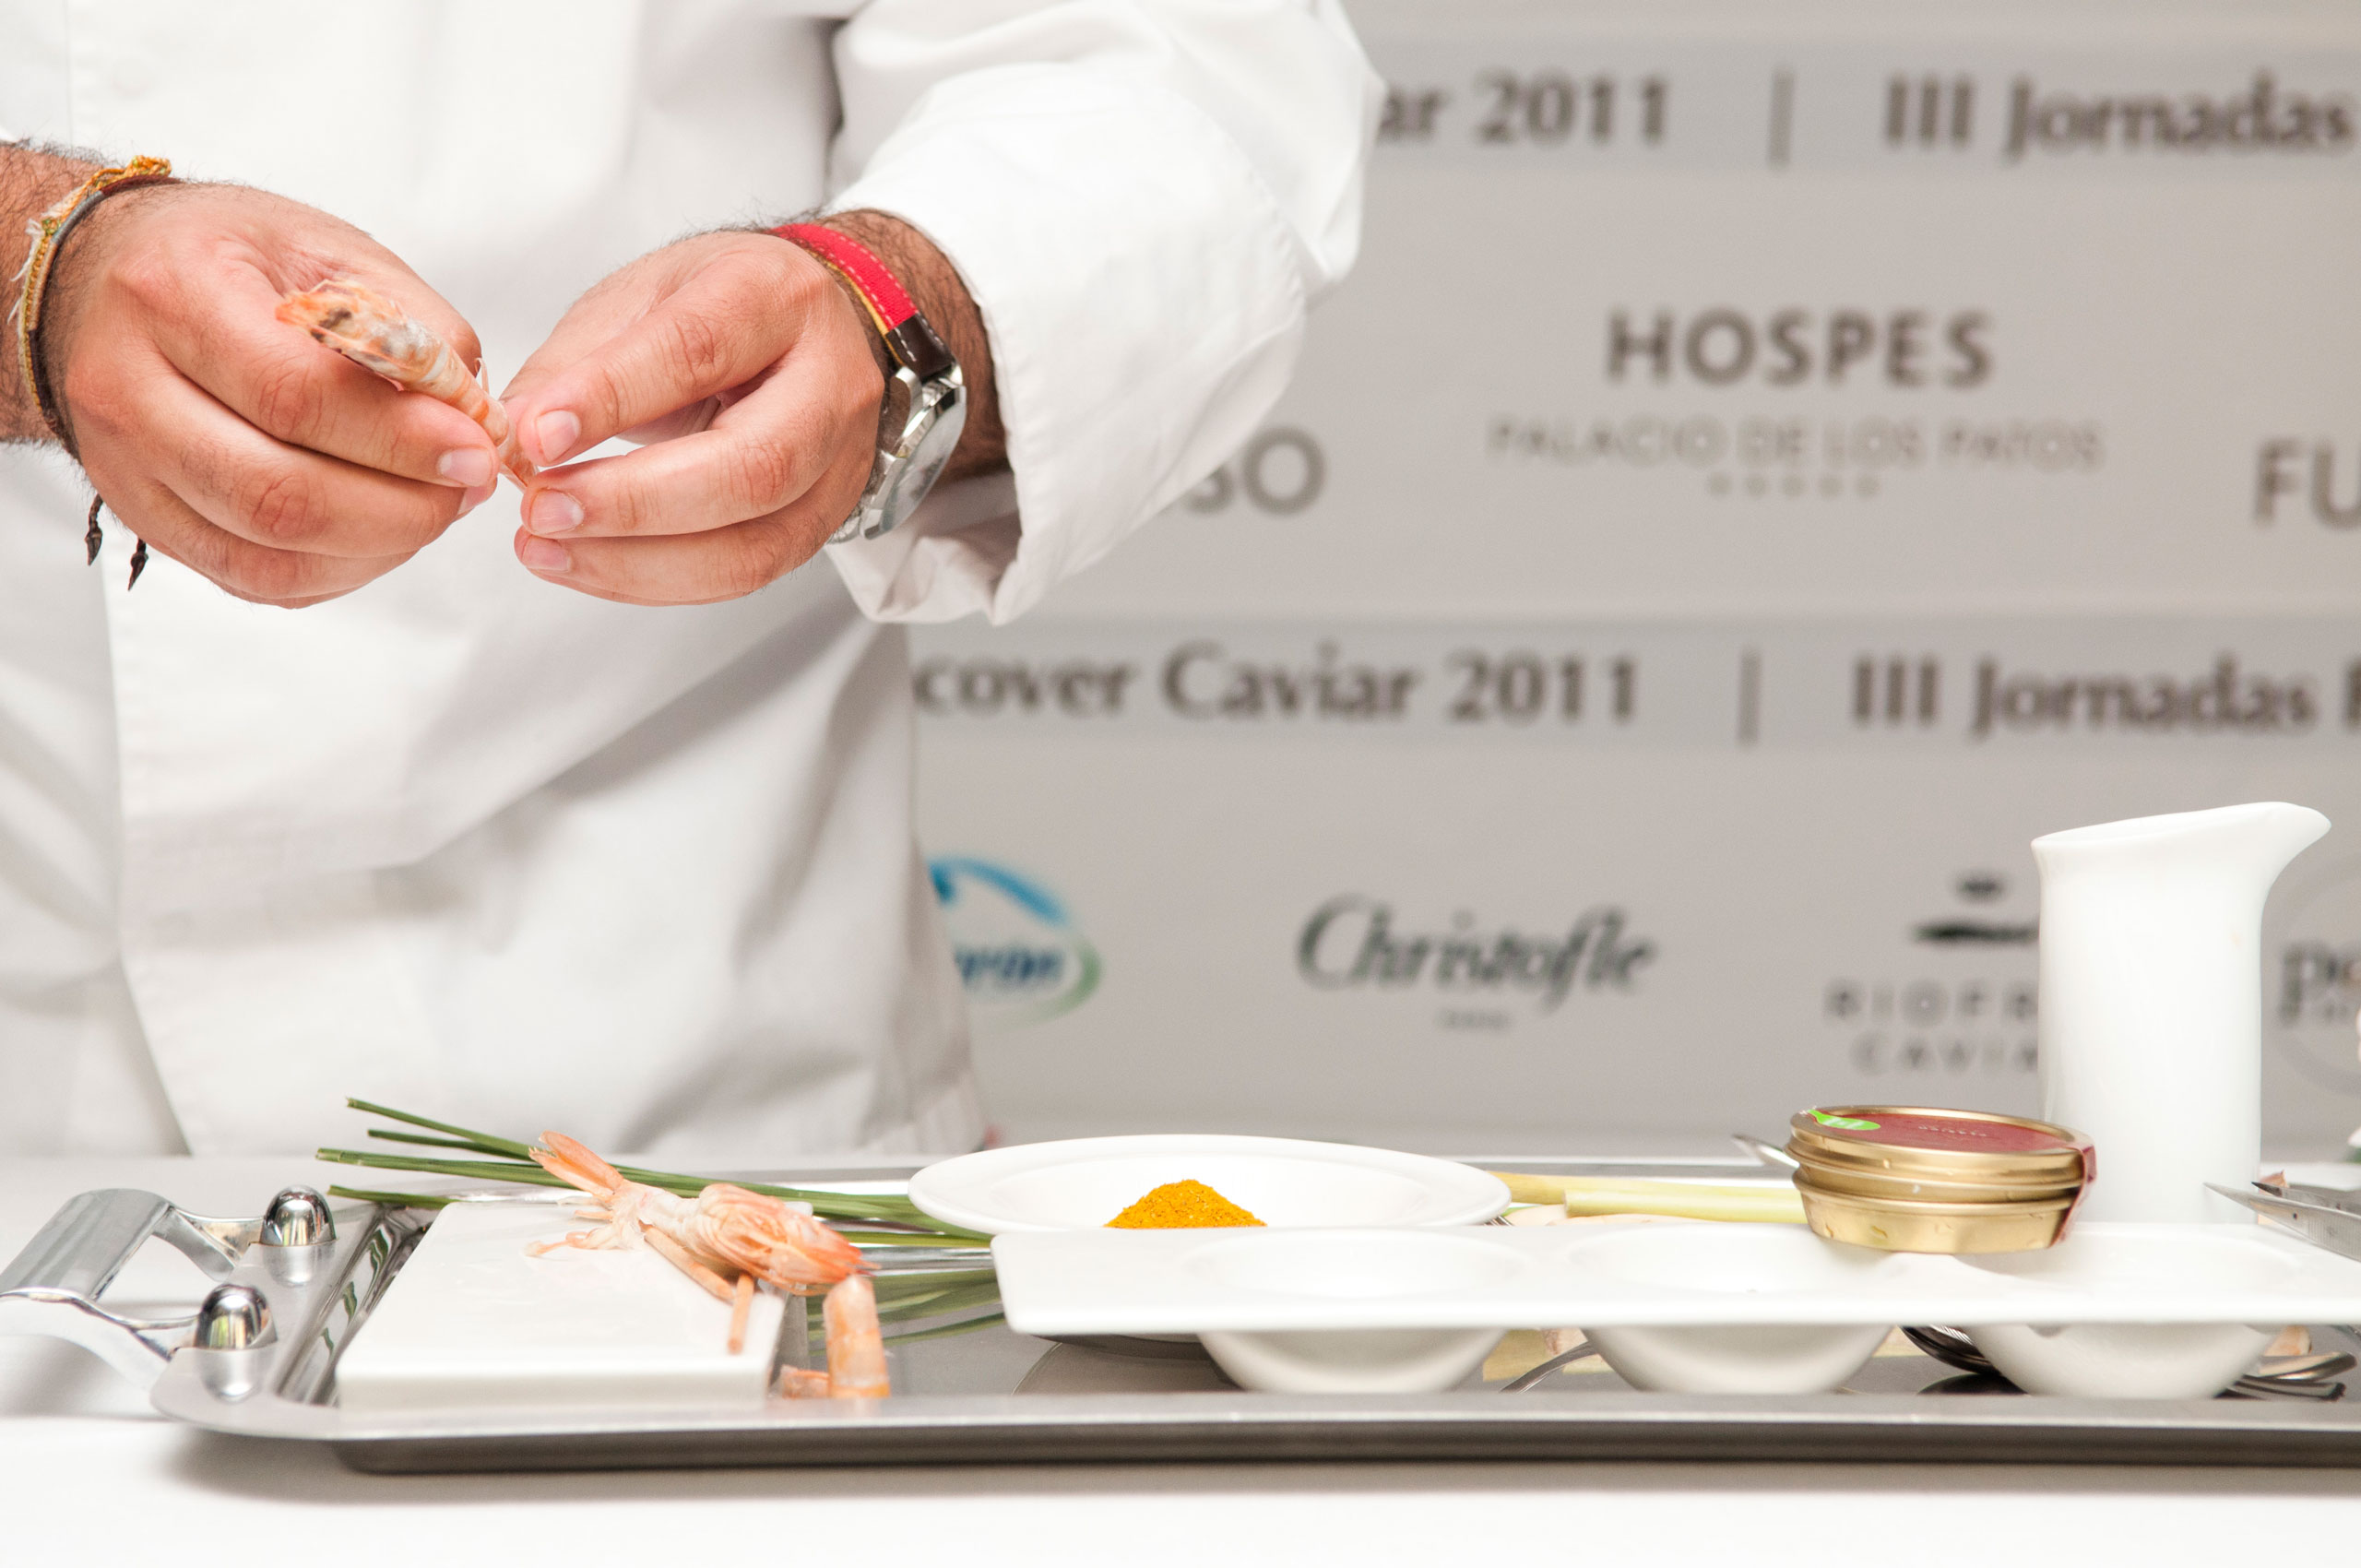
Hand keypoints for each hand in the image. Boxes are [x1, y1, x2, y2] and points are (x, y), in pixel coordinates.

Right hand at [38, 180, 498, 605]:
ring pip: (265, 552)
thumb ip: (413, 329)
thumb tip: (475, 420)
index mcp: (173, 295)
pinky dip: (337, 570)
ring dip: (376, 547)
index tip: (475, 449)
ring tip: (433, 509)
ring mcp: (125, 466)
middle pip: (277, 493)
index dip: (400, 439)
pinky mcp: (145, 518)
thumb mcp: (330, 251)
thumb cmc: (230, 258)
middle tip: (466, 489)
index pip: (295, 396)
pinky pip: (252, 577)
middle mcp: (127, 387)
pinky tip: (380, 534)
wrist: (108, 276)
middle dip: (400, 509)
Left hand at [500, 213, 1002, 605]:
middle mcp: (828, 384)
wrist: (818, 329)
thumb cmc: (723, 308)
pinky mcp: (822, 524)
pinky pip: (745, 574)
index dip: (610, 399)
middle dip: (633, 502)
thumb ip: (573, 364)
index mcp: (776, 298)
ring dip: (637, 561)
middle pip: (751, 466)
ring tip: (547, 547)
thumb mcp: (641, 298)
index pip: (697, 351)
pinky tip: (590, 563)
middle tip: (541, 508)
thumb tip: (512, 438)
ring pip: (754, 543)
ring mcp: (838, 465)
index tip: (534, 435)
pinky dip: (654, 580)